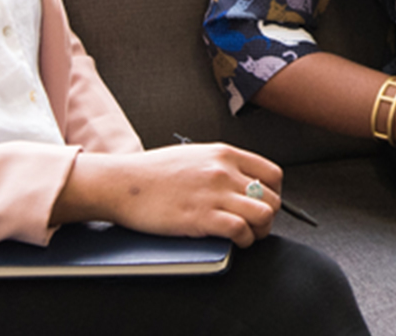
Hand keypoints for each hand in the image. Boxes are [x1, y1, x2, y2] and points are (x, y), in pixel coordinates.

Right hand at [53, 144, 282, 247]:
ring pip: (264, 215)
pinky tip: (235, 241)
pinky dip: (244, 240)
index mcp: (224, 154)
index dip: (273, 194)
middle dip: (268, 216)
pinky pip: (242, 231)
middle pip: (272, 198)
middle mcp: (224, 171)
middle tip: (255, 225)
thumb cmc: (153, 173)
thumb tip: (243, 183)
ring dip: (260, 230)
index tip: (264, 204)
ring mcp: (214, 194)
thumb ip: (222, 166)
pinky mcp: (202, 218)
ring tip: (248, 235)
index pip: (272, 174)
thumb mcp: (195, 156)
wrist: (122, 183)